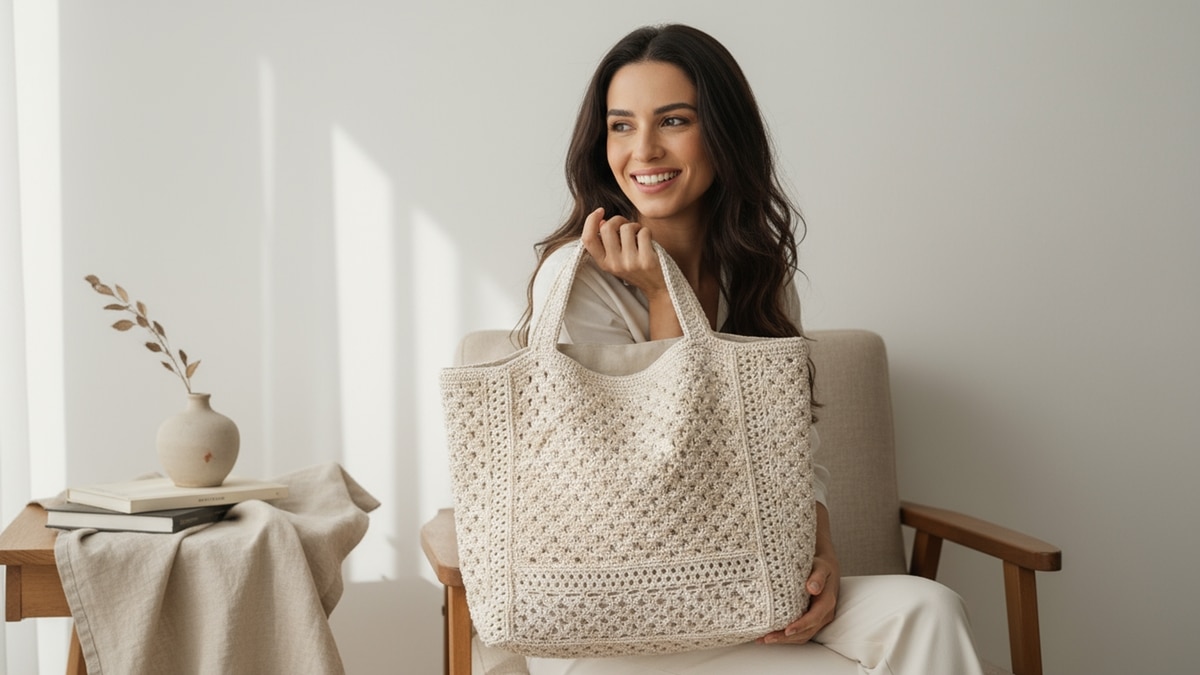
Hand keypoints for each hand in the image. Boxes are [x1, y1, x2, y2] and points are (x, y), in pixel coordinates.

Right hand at [580, 207, 665, 295]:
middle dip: (618, 219)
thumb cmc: (636, 267)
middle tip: (627, 224)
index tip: (600, 211)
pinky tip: (649, 241)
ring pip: (627, 228)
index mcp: (604, 263)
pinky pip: (644, 232)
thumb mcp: (617, 259)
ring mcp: (630, 263)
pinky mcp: (646, 261)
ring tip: (639, 234)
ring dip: (635, 226)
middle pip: (607, 228)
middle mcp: (614, 265)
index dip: (591, 221)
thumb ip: (607, 242)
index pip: (588, 239)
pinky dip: (647, 231)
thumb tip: (602, 221)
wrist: (658, 287)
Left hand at [758, 503, 840, 644]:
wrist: (825, 568)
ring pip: (802, 636)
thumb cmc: (820, 566)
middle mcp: (824, 615)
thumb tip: (813, 588)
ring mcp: (817, 620)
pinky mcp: (810, 621)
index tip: (786, 630)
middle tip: (766, 638)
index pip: (813, 618)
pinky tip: (770, 635)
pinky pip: (799, 633)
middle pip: (805, 632)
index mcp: (827, 602)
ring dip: (784, 640)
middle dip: (786, 638)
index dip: (800, 626)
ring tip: (763, 639)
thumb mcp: (821, 567)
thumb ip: (817, 577)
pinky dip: (785, 637)